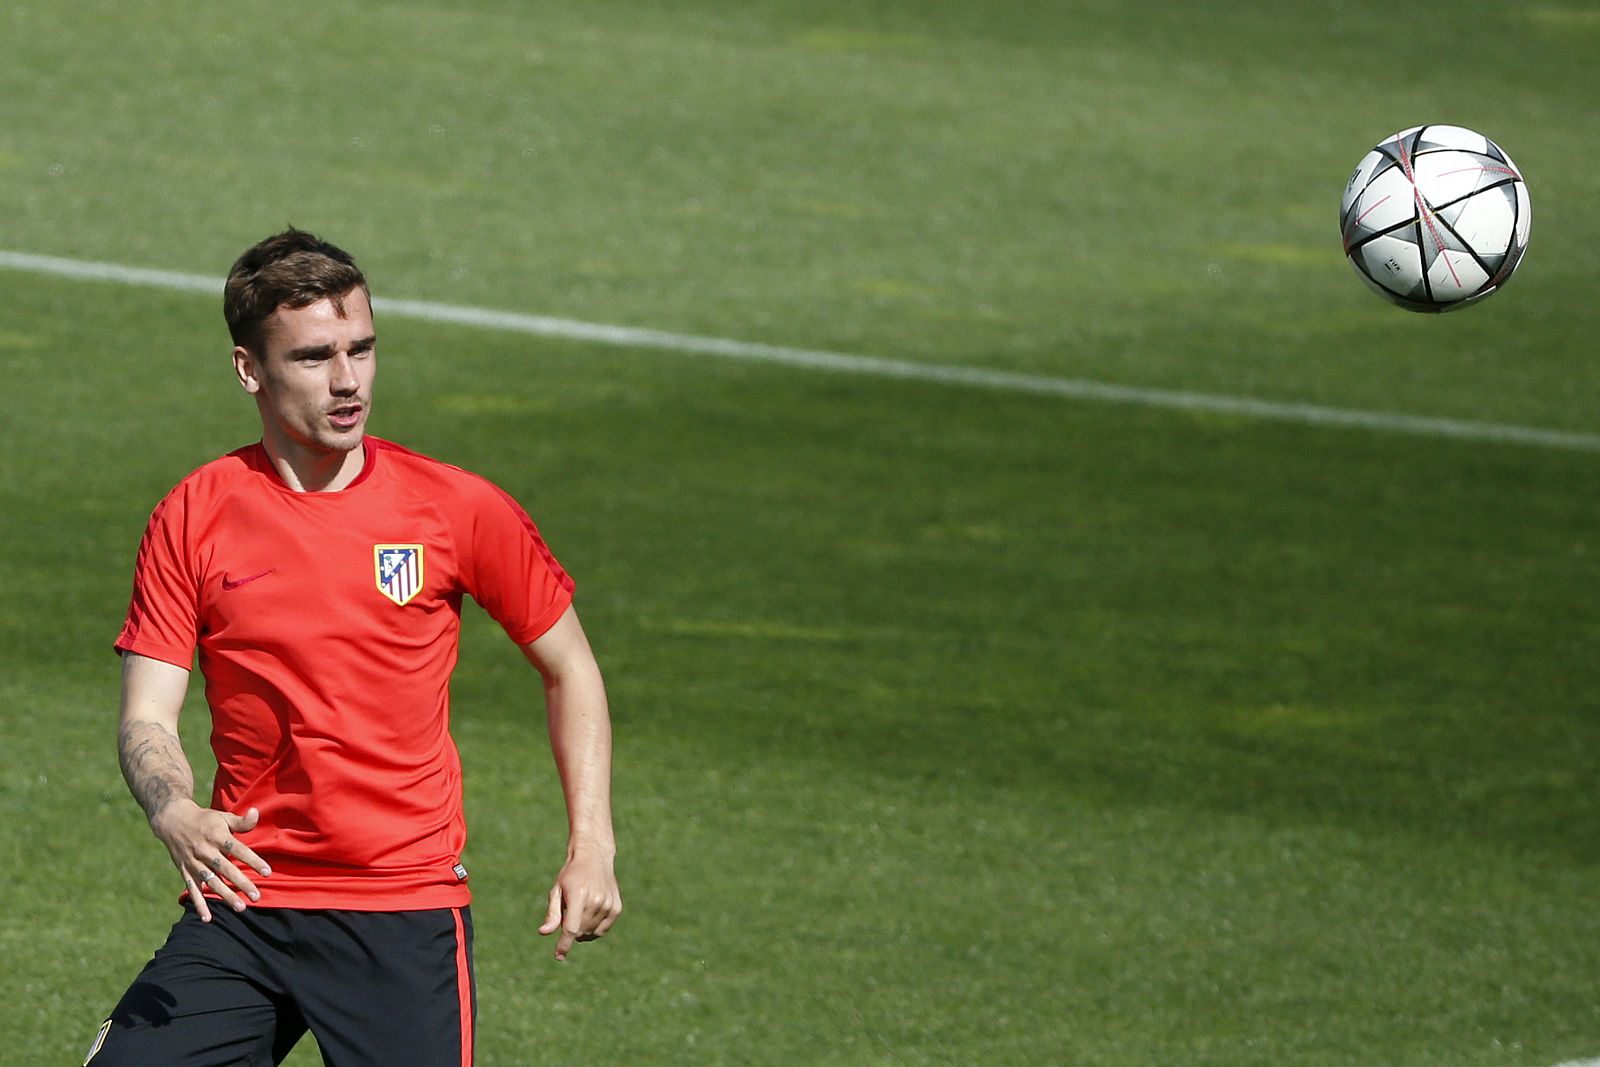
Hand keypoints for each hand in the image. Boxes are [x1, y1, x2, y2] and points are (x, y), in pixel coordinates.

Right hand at [149, 801, 271, 921]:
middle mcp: (205, 851)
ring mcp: (194, 863)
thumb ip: (241, 821)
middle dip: (242, 883)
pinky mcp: (185, 872)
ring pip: (212, 882)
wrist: (173, 822)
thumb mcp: (223, 817)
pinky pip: (192, 890)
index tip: (268, 872)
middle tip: (257, 896)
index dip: (253, 861)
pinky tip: (208, 919)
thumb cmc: (205, 820)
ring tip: (241, 907)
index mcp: (217, 836)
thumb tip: (257, 812)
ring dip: (225, 896)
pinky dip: (199, 905)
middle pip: (226, 869)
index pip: (238, 850)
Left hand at [538, 852, 620, 960]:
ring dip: (582, 930)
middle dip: (571, 931)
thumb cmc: (571, 875)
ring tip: (580, 910)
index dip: (564, 944)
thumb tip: (544, 933)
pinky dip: (593, 930)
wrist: (595, 858)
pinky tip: (589, 916)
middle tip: (569, 913)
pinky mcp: (616, 908)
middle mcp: (596, 900)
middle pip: (580, 931)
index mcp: (579, 895)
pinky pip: (602, 930)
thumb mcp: (557, 890)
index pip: (571, 927)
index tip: (559, 956)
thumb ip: (552, 914)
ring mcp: (608, 904)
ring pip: (591, 933)